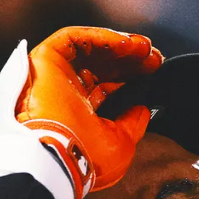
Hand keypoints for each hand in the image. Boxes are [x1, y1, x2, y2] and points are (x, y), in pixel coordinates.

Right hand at [18, 27, 162, 196]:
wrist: (56, 158)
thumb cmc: (83, 161)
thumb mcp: (121, 145)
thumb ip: (132, 124)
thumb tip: (142, 109)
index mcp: (82, 116)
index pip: (109, 87)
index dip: (132, 78)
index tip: (154, 73)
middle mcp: (67, 95)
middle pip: (101, 66)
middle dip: (130, 60)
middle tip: (154, 59)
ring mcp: (55, 77)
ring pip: (89, 50)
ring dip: (119, 46)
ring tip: (144, 49)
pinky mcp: (44, 62)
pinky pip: (74, 39)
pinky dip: (101, 37)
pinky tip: (126, 44)